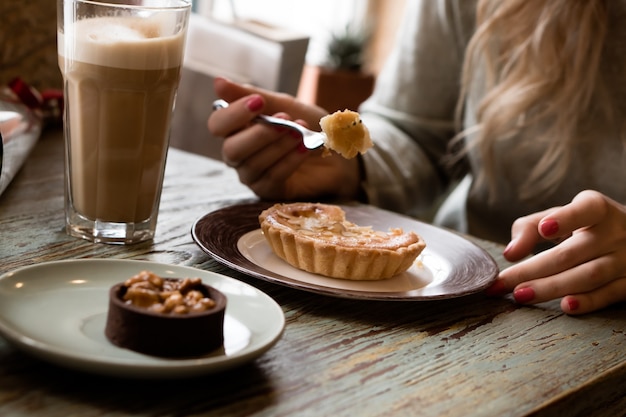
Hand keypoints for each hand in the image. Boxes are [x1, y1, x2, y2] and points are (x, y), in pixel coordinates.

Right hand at [207, 77, 360, 200]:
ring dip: (279, 145)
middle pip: (231, 149)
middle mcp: (238, 154)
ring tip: (301, 133)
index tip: (259, 102)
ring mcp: (252, 175)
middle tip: (286, 120)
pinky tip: (304, 149)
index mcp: (237, 129)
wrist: (337, 150)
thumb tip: (217, 82)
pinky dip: (289, 160)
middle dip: (260, 134)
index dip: (234, 114)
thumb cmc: (307, 126)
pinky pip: (272, 177)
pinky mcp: (269, 191)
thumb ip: (252, 95)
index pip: (218, 124)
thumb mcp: (283, 105)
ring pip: (253, 164)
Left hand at [487, 190, 625, 314]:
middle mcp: (615, 232)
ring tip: (521, 295)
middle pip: (571, 253)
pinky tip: (565, 306)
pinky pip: (609, 294)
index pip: (585, 210)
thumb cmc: (582, 227)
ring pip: (588, 276)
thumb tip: (510, 254)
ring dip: (551, 288)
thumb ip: (528, 229)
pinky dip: (587, 302)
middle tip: (505, 282)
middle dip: (534, 270)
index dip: (565, 219)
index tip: (543, 229)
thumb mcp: (558, 217)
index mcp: (596, 209)